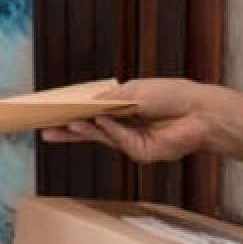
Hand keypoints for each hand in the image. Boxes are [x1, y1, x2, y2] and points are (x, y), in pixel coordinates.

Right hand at [41, 78, 225, 162]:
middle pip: (91, 129)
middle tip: (44, 130)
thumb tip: (87, 105)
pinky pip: (116, 140)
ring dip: (81, 131)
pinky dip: (106, 130)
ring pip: (99, 137)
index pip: (93, 112)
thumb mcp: (134, 91)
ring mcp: (131, 140)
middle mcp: (125, 125)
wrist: (198, 112)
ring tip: (62, 125)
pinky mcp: (138, 153)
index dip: (74, 112)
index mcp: (123, 107)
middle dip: (67, 130)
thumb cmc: (171, 95)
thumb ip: (110, 99)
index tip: (53, 112)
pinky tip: (97, 121)